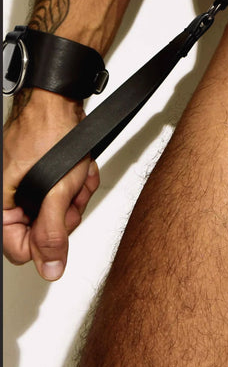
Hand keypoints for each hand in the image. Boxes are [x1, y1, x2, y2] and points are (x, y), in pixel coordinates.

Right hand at [3, 89, 99, 280]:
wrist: (60, 99)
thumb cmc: (50, 131)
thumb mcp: (56, 189)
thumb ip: (52, 232)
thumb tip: (50, 267)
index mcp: (1, 203)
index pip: (19, 249)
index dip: (46, 241)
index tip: (62, 224)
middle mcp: (8, 195)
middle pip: (42, 230)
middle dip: (65, 211)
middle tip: (71, 192)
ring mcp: (25, 185)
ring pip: (57, 211)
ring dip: (74, 194)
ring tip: (77, 174)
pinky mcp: (41, 175)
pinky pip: (61, 193)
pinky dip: (75, 183)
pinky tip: (80, 168)